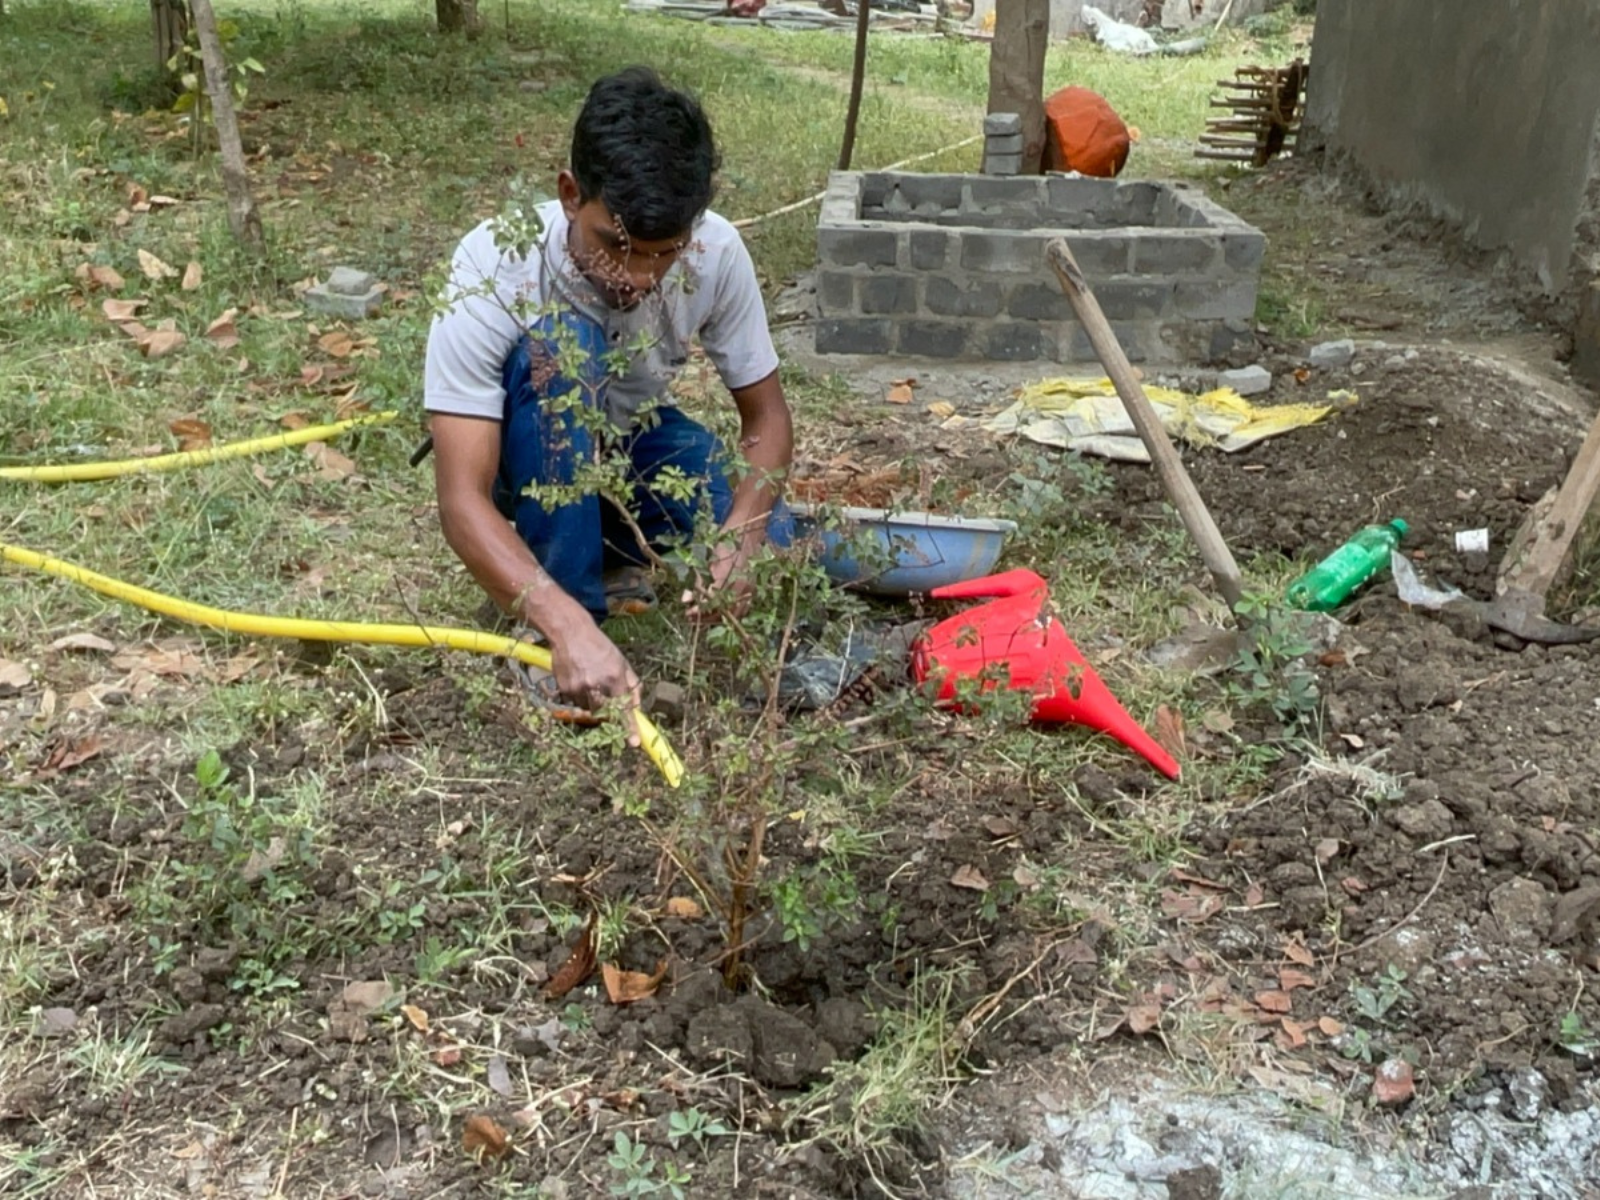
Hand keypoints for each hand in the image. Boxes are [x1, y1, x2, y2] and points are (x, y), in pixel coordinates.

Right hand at [548, 618, 641, 744]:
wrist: (570, 632)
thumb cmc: (599, 646)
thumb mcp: (621, 661)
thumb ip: (632, 684)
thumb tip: (636, 706)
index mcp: (614, 677)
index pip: (624, 707)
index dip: (629, 727)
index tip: (634, 742)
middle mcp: (596, 684)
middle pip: (605, 713)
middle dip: (608, 712)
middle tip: (605, 697)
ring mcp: (578, 688)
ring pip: (589, 710)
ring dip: (593, 703)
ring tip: (590, 681)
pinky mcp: (565, 688)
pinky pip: (575, 703)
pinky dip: (580, 697)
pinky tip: (579, 679)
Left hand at [682, 546, 751, 622]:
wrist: (748, 534)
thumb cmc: (725, 543)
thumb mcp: (708, 559)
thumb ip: (697, 582)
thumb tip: (685, 600)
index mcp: (728, 576)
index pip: (712, 601)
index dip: (699, 610)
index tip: (687, 613)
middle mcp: (741, 586)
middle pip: (722, 611)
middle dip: (706, 617)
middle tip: (691, 618)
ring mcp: (750, 589)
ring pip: (733, 613)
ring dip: (717, 618)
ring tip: (702, 618)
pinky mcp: (754, 591)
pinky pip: (742, 610)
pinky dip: (730, 614)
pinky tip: (718, 614)